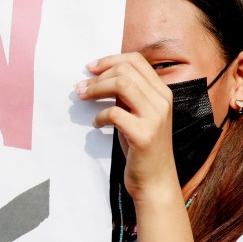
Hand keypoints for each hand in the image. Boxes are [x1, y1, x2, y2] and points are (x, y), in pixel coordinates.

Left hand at [76, 52, 179, 203]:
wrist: (156, 182)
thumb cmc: (142, 149)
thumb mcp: (138, 116)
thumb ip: (128, 97)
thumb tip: (99, 79)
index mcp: (162, 92)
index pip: (136, 60)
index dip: (110, 60)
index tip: (90, 68)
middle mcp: (162, 101)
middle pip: (126, 69)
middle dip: (98, 76)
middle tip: (80, 87)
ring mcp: (155, 117)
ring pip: (121, 84)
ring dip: (95, 89)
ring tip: (82, 97)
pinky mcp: (144, 134)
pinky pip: (114, 113)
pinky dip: (99, 116)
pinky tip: (96, 125)